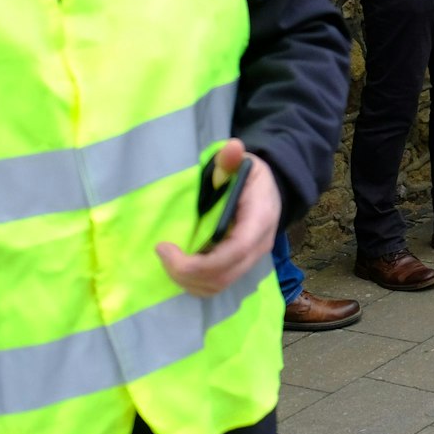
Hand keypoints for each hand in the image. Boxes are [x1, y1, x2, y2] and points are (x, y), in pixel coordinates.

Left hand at [154, 139, 278, 298]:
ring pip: (217, 286)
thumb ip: (231, 160)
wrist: (271, 191)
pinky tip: (181, 264)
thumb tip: (231, 146)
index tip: (165, 248)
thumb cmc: (251, 178)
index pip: (234, 252)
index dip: (198, 261)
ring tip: (169, 260)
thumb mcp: (243, 164)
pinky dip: (194, 281)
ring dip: (187, 280)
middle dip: (185, 273)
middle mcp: (258, 246)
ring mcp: (250, 260)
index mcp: (259, 221)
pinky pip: (216, 285)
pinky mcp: (240, 267)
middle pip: (222, 276)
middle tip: (161, 253)